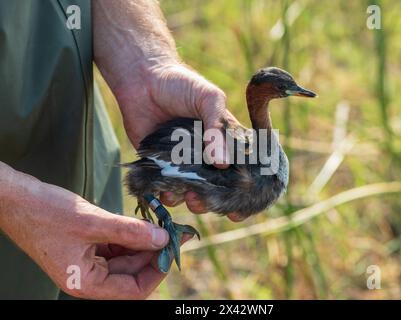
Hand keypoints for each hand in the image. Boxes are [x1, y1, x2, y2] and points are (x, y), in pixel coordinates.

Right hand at [0, 162, 186, 298]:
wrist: (16, 198)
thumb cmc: (46, 213)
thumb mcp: (93, 222)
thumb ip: (130, 232)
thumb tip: (162, 239)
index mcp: (87, 283)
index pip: (134, 289)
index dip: (157, 270)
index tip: (172, 247)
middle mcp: (88, 278)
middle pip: (132, 274)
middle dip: (152, 253)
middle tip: (171, 230)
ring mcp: (87, 262)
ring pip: (125, 259)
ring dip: (142, 243)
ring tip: (158, 224)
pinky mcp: (86, 247)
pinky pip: (115, 247)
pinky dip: (128, 236)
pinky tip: (139, 223)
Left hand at [113, 62, 243, 221]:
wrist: (143, 80)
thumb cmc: (182, 85)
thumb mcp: (208, 98)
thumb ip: (217, 127)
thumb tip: (223, 162)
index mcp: (225, 142)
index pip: (241, 172)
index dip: (243, 193)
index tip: (239, 210)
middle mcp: (206, 157)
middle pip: (217, 190)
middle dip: (213, 201)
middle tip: (203, 198)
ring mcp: (184, 164)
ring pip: (193, 194)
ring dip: (191, 201)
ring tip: (186, 196)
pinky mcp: (161, 166)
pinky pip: (167, 189)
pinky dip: (167, 195)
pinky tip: (165, 190)